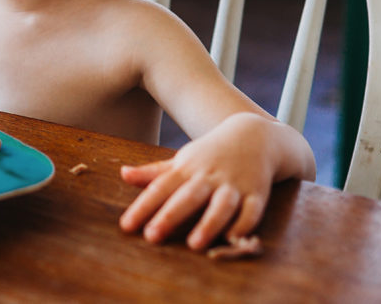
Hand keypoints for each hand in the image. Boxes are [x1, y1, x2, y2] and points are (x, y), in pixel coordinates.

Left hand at [118, 113, 275, 250]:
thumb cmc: (210, 154)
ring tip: (194, 244)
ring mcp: (234, 184)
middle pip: (187, 196)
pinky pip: (252, 210)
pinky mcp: (257, 193)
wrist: (254, 136)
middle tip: (151, 236)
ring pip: (221, 205)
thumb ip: (154, 172)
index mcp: (187, 169)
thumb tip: (123, 174)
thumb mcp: (181, 160)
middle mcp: (209, 176)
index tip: (127, 225)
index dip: (143, 207)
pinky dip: (244, 224)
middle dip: (170, 216)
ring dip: (208, 223)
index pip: (160, 188)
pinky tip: (232, 238)